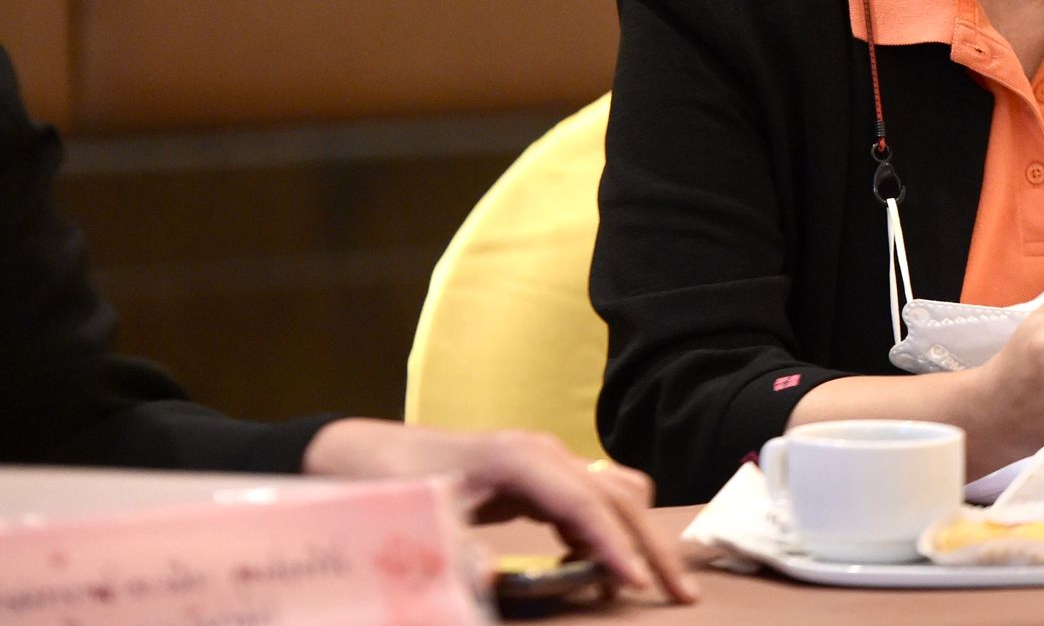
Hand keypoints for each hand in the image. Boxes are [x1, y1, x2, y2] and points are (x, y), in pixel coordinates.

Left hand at [301, 419, 696, 602]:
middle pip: (616, 495)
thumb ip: (452, 550)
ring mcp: (545, 460)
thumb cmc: (389, 485)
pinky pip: (592, 499)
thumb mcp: (416, 519)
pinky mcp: (538, 475)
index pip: (584, 503)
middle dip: (648, 544)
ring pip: (614, 493)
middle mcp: (543, 452)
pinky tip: (607, 568)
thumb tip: (487, 579)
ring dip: (638, 536)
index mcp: (519, 459)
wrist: (361, 454)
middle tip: (679, 595)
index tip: (637, 586)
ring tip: (655, 584)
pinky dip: (611, 530)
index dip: (614, 545)